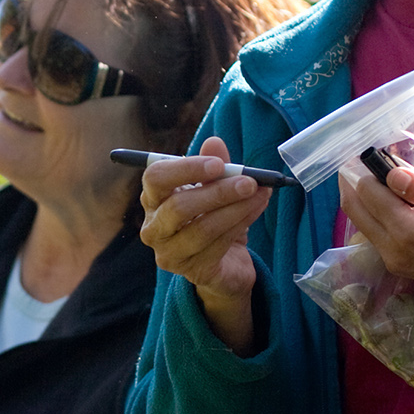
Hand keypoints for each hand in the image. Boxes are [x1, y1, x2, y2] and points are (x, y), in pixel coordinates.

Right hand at [137, 136, 273, 354]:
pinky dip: (241, 223)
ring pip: (201, 228)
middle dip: (218, 192)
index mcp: (153, 199)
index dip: (186, 169)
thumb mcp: (214, 189)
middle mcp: (153, 228)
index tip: (218, 164)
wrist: (225, 265)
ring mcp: (169, 253)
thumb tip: (215, 142)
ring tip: (260, 193)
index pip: (155, 178)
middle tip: (249, 180)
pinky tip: (257, 209)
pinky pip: (218, 245)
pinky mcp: (192, 271)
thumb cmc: (213, 220)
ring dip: (235, 209)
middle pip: (178, 207)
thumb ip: (214, 167)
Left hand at [340, 164, 413, 317]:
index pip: (368, 194)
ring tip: (377, 174)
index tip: (370, 149)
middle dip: (353, 182)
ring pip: (362, 224)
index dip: (364, 168)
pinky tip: (390, 199)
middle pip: (355, 210)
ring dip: (362, 198)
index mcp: (409, 233)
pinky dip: (374, 214)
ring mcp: (396, 262)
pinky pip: (375, 236)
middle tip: (362, 158)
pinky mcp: (402, 267)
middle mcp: (394, 251)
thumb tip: (393, 174)